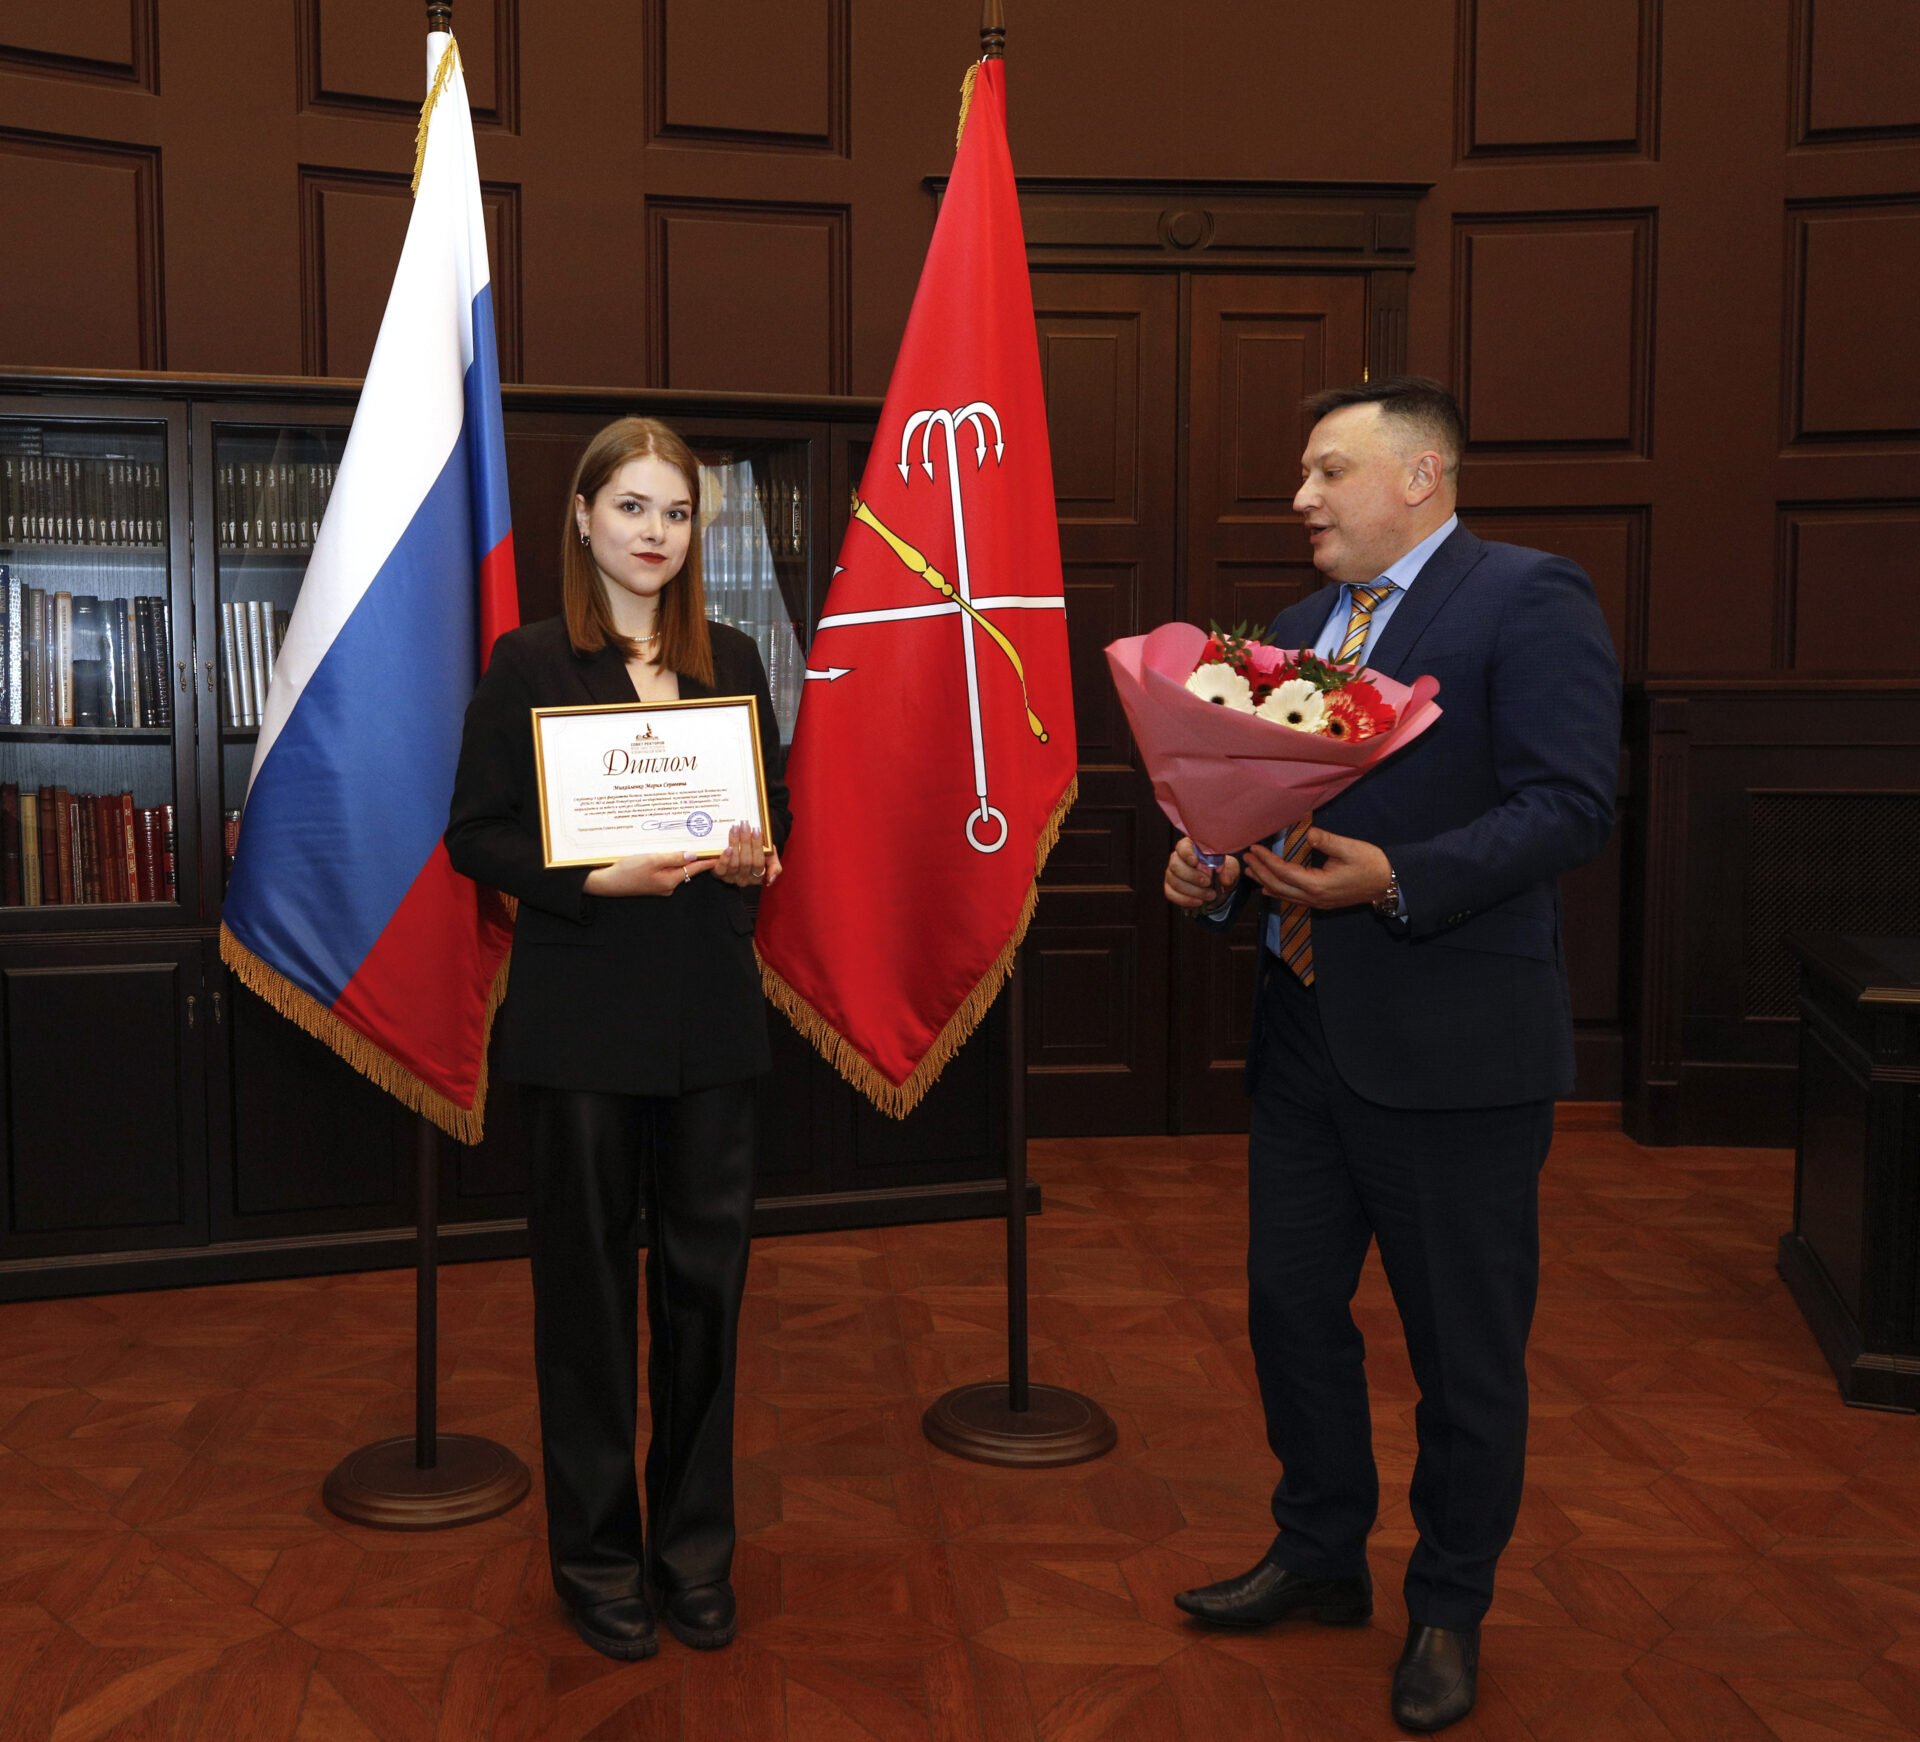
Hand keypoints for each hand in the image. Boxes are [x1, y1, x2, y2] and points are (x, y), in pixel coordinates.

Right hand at [584, 851, 713, 897]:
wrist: (607, 883)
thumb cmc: (627, 871)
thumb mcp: (651, 860)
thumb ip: (673, 857)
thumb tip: (693, 855)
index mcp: (671, 880)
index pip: (696, 868)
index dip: (709, 860)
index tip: (722, 853)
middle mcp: (669, 885)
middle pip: (688, 868)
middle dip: (696, 856)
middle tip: (706, 841)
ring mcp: (661, 884)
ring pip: (676, 868)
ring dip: (681, 857)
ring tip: (688, 842)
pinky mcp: (653, 881)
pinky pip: (666, 869)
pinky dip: (669, 860)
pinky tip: (667, 851)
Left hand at [711, 822, 775, 887]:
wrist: (739, 851)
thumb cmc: (756, 854)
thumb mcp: (769, 858)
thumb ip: (775, 867)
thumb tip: (771, 879)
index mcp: (758, 877)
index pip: (759, 862)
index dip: (758, 846)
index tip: (756, 830)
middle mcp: (745, 880)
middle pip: (746, 862)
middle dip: (745, 841)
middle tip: (744, 825)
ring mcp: (731, 878)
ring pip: (734, 863)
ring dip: (735, 844)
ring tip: (735, 829)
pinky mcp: (719, 874)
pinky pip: (721, 869)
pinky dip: (725, 858)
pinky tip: (727, 848)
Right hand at [1164, 836, 1238, 910]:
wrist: (1217, 886)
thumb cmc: (1221, 871)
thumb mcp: (1230, 868)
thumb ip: (1228, 871)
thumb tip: (1224, 878)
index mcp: (1190, 847)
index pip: (1182, 847)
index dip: (1187, 854)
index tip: (1196, 862)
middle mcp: (1177, 859)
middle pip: (1176, 866)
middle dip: (1192, 876)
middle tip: (1208, 882)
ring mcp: (1171, 874)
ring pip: (1175, 882)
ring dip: (1193, 891)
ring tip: (1209, 895)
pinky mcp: (1169, 888)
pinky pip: (1171, 894)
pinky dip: (1186, 900)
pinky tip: (1198, 901)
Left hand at [1244, 827, 1389, 910]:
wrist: (1388, 883)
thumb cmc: (1371, 863)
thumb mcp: (1349, 848)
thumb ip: (1326, 841)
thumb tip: (1307, 834)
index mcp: (1318, 884)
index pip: (1284, 872)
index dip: (1267, 860)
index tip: (1254, 848)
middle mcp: (1313, 897)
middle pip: (1278, 886)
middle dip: (1260, 871)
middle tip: (1246, 858)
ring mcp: (1317, 902)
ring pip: (1284, 894)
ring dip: (1265, 881)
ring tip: (1250, 871)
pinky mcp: (1320, 901)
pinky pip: (1292, 898)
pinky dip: (1277, 890)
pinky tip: (1268, 887)